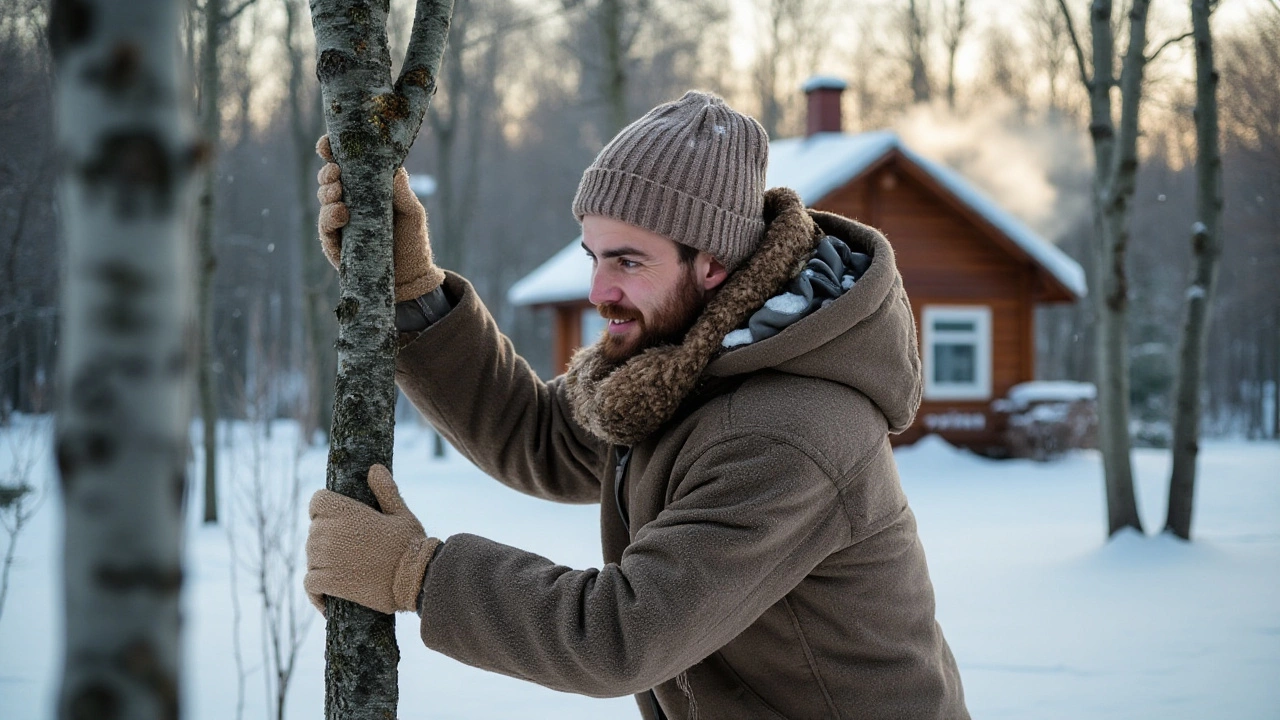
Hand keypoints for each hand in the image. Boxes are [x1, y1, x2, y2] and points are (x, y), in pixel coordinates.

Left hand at [305, 464, 440, 615]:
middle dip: (328, 538)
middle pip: (314, 530)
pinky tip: (328, 596)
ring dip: (323, 563)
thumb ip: (385, 490)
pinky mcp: (328, 582)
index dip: (325, 509)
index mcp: (347, 511)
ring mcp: (327, 558)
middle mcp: (331, 532)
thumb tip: (374, 468)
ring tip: (346, 571)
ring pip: (311, 557)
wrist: (416, 579)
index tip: (337, 520)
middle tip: (352, 550)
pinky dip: (316, 591)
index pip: (316, 501)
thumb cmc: (410, 545)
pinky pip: (309, 583)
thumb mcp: (401, 514)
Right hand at [315, 135, 445, 301]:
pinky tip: (340, 213)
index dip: (333, 151)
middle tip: (337, 172)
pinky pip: (325, 227)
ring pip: (323, 200)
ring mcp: (340, 223)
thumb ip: (402, 192)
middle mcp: (350, 202)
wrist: (411, 278)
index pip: (345, 165)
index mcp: (367, 189)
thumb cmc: (413, 242)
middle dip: (329, 172)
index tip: (329, 143)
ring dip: (327, 192)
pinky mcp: (335, 243)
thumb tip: (395, 167)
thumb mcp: (412, 213)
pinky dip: (329, 217)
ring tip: (339, 193)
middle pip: (329, 179)